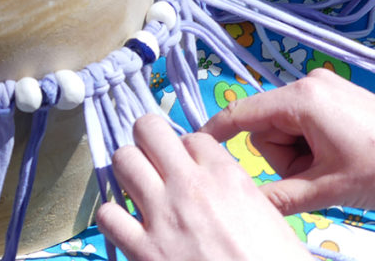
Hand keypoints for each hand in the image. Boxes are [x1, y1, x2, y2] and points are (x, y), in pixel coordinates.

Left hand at [97, 115, 312, 260]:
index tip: (190, 168)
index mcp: (227, 177)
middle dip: (148, 141)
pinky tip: (126, 226)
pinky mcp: (143, 250)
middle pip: (148, 130)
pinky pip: (107, 214)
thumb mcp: (271, 221)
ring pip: (123, 160)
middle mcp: (190, 187)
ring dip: (128, 171)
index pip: (192, 137)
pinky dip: (112, 217)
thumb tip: (216, 192)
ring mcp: (162, 215)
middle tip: (153, 161)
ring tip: (138, 187)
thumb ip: (236, 195)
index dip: (188, 150)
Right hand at [202, 69, 374, 213]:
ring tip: (331, 166)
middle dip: (283, 155)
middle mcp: (308, 84)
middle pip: (266, 126)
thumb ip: (280, 196)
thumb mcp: (328, 188)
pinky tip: (337, 155)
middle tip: (314, 174)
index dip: (216, 131)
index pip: (242, 113)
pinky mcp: (335, 94)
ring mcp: (324, 86)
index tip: (195, 144)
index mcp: (301, 99)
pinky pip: (304, 120)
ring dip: (299, 152)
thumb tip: (247, 205)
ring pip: (285, 126)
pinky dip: (311, 142)